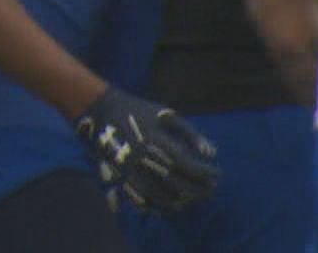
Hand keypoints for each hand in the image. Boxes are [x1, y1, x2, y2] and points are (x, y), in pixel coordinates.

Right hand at [73, 86, 218, 211]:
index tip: (217, 173)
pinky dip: (158, 206)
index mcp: (155, 140)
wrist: (100, 111)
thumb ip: (190, 133)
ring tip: (193, 197)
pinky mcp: (120, 177)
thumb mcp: (165, 114)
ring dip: (181, 200)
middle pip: (175, 183)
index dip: (205, 172)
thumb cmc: (138, 111)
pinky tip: (170, 205)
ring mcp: (129, 170)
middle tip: (210, 188)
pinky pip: (140, 199)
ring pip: (159, 196)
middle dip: (198, 189)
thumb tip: (211, 153)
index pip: (186, 164)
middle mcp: (142, 158)